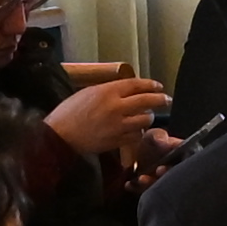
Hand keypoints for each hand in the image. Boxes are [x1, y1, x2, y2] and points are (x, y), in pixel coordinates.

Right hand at [42, 74, 162, 160]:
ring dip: (149, 116)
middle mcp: (116, 107)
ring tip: (148, 115)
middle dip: (160, 99)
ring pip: (144, 119)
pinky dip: (138, 131)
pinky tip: (136, 129)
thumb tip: (126, 89)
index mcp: (107, 91)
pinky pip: (136, 135)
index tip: (158, 86)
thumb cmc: (69, 112)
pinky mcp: (117, 140)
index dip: (150, 85)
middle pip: (147, 100)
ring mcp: (118, 125)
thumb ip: (108, 90)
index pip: (136, 85)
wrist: (60, 135)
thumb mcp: (87, 92)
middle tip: (166, 100)